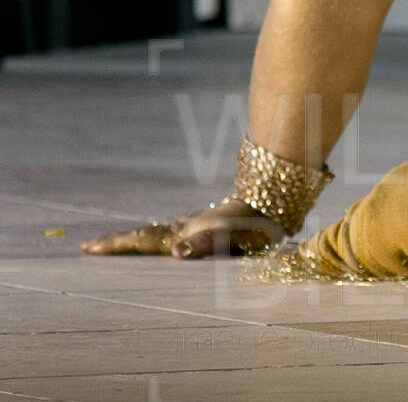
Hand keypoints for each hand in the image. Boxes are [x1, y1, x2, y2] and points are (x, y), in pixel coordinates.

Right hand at [82, 199, 283, 258]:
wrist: (273, 199)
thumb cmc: (252, 220)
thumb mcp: (228, 231)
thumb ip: (204, 243)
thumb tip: (176, 254)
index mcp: (182, 231)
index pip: (142, 239)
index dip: (116, 244)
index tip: (88, 248)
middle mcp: (183, 226)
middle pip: (143, 234)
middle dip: (118, 242)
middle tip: (90, 247)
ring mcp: (194, 224)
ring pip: (157, 232)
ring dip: (136, 239)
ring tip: (118, 245)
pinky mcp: (206, 225)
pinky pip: (173, 232)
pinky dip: (157, 238)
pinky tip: (163, 242)